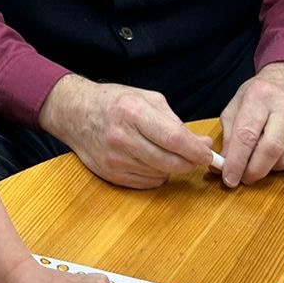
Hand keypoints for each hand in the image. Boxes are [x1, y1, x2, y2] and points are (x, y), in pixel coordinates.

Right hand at [39, 75, 213, 187]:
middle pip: (169, 161)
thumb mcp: (146, 99)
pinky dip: (156, 175)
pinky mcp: (110, 174)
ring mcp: (114, 158)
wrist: (75, 113)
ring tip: (165, 152)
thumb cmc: (114, 102)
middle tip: (196, 158)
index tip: (208, 155)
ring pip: (160, 174)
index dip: (196, 151)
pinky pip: (146, 183)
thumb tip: (203, 144)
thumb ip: (176, 122)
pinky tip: (150, 160)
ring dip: (171, 168)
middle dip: (189, 163)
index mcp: (133, 112)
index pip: (174, 139)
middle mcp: (122, 137)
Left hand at [217, 62, 283, 187]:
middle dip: (254, 171)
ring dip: (270, 168)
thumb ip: (228, 134)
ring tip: (261, 160)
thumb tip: (225, 165)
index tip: (229, 178)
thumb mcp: (237, 104)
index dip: (236, 161)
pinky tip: (278, 155)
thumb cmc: (261, 94)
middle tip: (244, 178)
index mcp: (260, 96)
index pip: (246, 135)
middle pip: (271, 150)